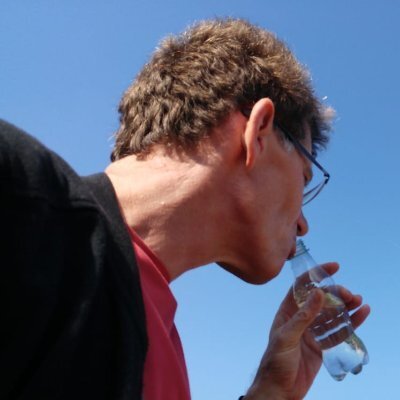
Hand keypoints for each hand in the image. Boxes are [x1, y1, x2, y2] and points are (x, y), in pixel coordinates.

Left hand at [244, 262, 369, 399]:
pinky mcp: (321, 346)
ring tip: (359, 301)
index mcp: (287, 311)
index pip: (302, 286)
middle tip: (350, 294)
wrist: (279, 389)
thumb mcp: (286, 336)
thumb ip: (302, 316)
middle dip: (336, 294)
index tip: (334, 266)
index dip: (317, 275)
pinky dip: (349, 323)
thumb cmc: (275, 361)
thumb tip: (318, 293)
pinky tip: (360, 315)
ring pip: (331, 314)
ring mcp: (311, 332)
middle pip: (321, 300)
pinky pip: (337, 331)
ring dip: (345, 307)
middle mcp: (300, 318)